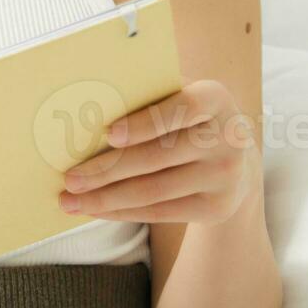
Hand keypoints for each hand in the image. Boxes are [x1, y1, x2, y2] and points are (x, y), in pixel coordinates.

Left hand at [56, 78, 258, 225]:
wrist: (237, 162)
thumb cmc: (189, 120)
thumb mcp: (181, 99)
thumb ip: (149, 96)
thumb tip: (92, 105)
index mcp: (216, 98)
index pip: (181, 108)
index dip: (144, 122)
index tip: (108, 134)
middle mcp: (228, 137)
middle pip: (158, 156)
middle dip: (107, 169)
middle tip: (70, 178)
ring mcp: (225, 176)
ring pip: (154, 190)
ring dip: (106, 198)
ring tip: (71, 200)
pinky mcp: (217, 207)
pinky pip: (160, 211)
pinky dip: (122, 211)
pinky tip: (96, 209)